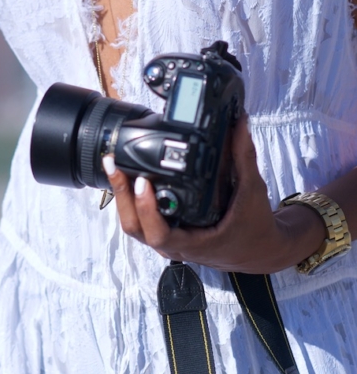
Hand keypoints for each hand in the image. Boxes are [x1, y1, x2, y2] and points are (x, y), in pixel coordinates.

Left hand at [102, 116, 324, 273]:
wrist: (259, 250)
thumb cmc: (255, 226)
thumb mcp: (252, 190)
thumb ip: (243, 156)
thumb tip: (239, 123)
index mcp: (195, 241)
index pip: (159, 234)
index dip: (146, 210)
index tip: (142, 181)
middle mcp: (175, 245)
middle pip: (136, 228)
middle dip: (122, 197)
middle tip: (115, 165)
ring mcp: (167, 242)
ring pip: (134, 226)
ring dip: (122, 198)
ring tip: (114, 167)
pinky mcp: (165, 235)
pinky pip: (140, 221)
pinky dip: (130, 201)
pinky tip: (125, 178)